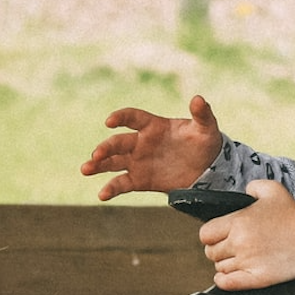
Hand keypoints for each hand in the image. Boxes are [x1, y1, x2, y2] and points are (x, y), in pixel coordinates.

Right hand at [81, 94, 222, 200]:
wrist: (208, 169)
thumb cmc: (205, 143)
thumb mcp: (207, 128)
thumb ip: (202, 114)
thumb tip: (198, 99)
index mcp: (153, 126)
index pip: (132, 118)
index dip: (121, 117)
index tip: (110, 121)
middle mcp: (141, 143)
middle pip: (118, 142)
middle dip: (105, 147)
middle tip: (96, 154)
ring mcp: (138, 162)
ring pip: (113, 162)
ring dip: (98, 164)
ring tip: (86, 169)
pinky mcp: (140, 180)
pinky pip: (122, 183)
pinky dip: (111, 189)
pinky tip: (102, 195)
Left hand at [199, 181, 294, 290]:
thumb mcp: (272, 190)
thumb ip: (252, 188)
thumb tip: (243, 193)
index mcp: (238, 221)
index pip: (205, 234)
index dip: (212, 235)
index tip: (221, 235)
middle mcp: (240, 242)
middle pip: (211, 253)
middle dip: (219, 250)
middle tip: (233, 247)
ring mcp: (249, 261)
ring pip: (220, 268)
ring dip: (227, 264)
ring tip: (241, 259)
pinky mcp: (259, 278)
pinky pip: (228, 283)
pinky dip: (224, 281)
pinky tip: (227, 277)